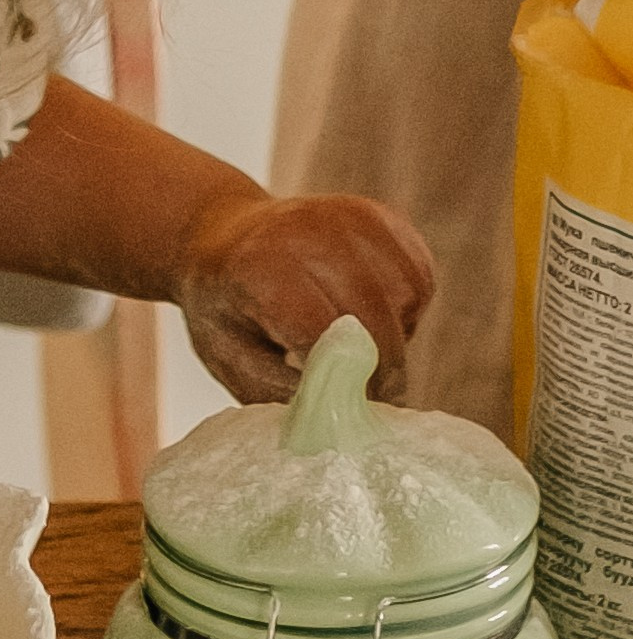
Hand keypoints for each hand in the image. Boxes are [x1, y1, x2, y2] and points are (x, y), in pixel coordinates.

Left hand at [176, 192, 435, 404]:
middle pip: (374, 316)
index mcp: (260, 269)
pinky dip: (406, 308)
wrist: (220, 238)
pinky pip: (419, 276)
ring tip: (355, 343)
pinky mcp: (379, 215)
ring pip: (407, 296)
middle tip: (369, 396)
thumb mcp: (231, 360)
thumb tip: (342, 423)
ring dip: (395, 334)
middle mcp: (308, 231)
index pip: (325, 335)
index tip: (350, 413)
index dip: (346, 383)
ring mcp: (348, 215)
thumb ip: (286, 393)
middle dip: (380, 368)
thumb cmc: (225, 310)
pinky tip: (369, 314)